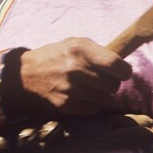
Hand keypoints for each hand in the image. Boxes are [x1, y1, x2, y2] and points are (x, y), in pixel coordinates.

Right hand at [17, 37, 131, 115]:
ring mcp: (70, 89)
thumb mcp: (77, 43)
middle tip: (103, 79)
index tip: (122, 72)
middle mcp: (75, 69)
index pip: (115, 65)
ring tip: (91, 87)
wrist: (27, 73)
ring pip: (105, 99)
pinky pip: (93, 109)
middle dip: (113, 83)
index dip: (124, 71)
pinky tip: (82, 95)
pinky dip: (92, 104)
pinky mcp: (66, 105)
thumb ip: (100, 52)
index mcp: (80, 49)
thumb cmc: (58, 55)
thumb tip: (125, 67)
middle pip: (113, 85)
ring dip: (102, 95)